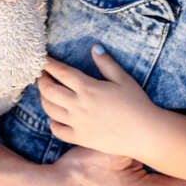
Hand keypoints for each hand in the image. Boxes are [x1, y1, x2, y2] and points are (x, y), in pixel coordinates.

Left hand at [39, 46, 155, 158]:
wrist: (144, 132)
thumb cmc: (137, 103)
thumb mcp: (124, 79)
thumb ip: (106, 63)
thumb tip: (95, 47)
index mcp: (89, 88)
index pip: (62, 73)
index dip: (50, 64)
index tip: (43, 59)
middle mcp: (78, 105)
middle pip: (50, 90)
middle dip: (42, 80)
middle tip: (41, 74)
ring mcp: (77, 123)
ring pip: (50, 109)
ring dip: (43, 98)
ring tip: (45, 92)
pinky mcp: (80, 138)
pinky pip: (57, 130)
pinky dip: (51, 122)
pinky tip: (54, 117)